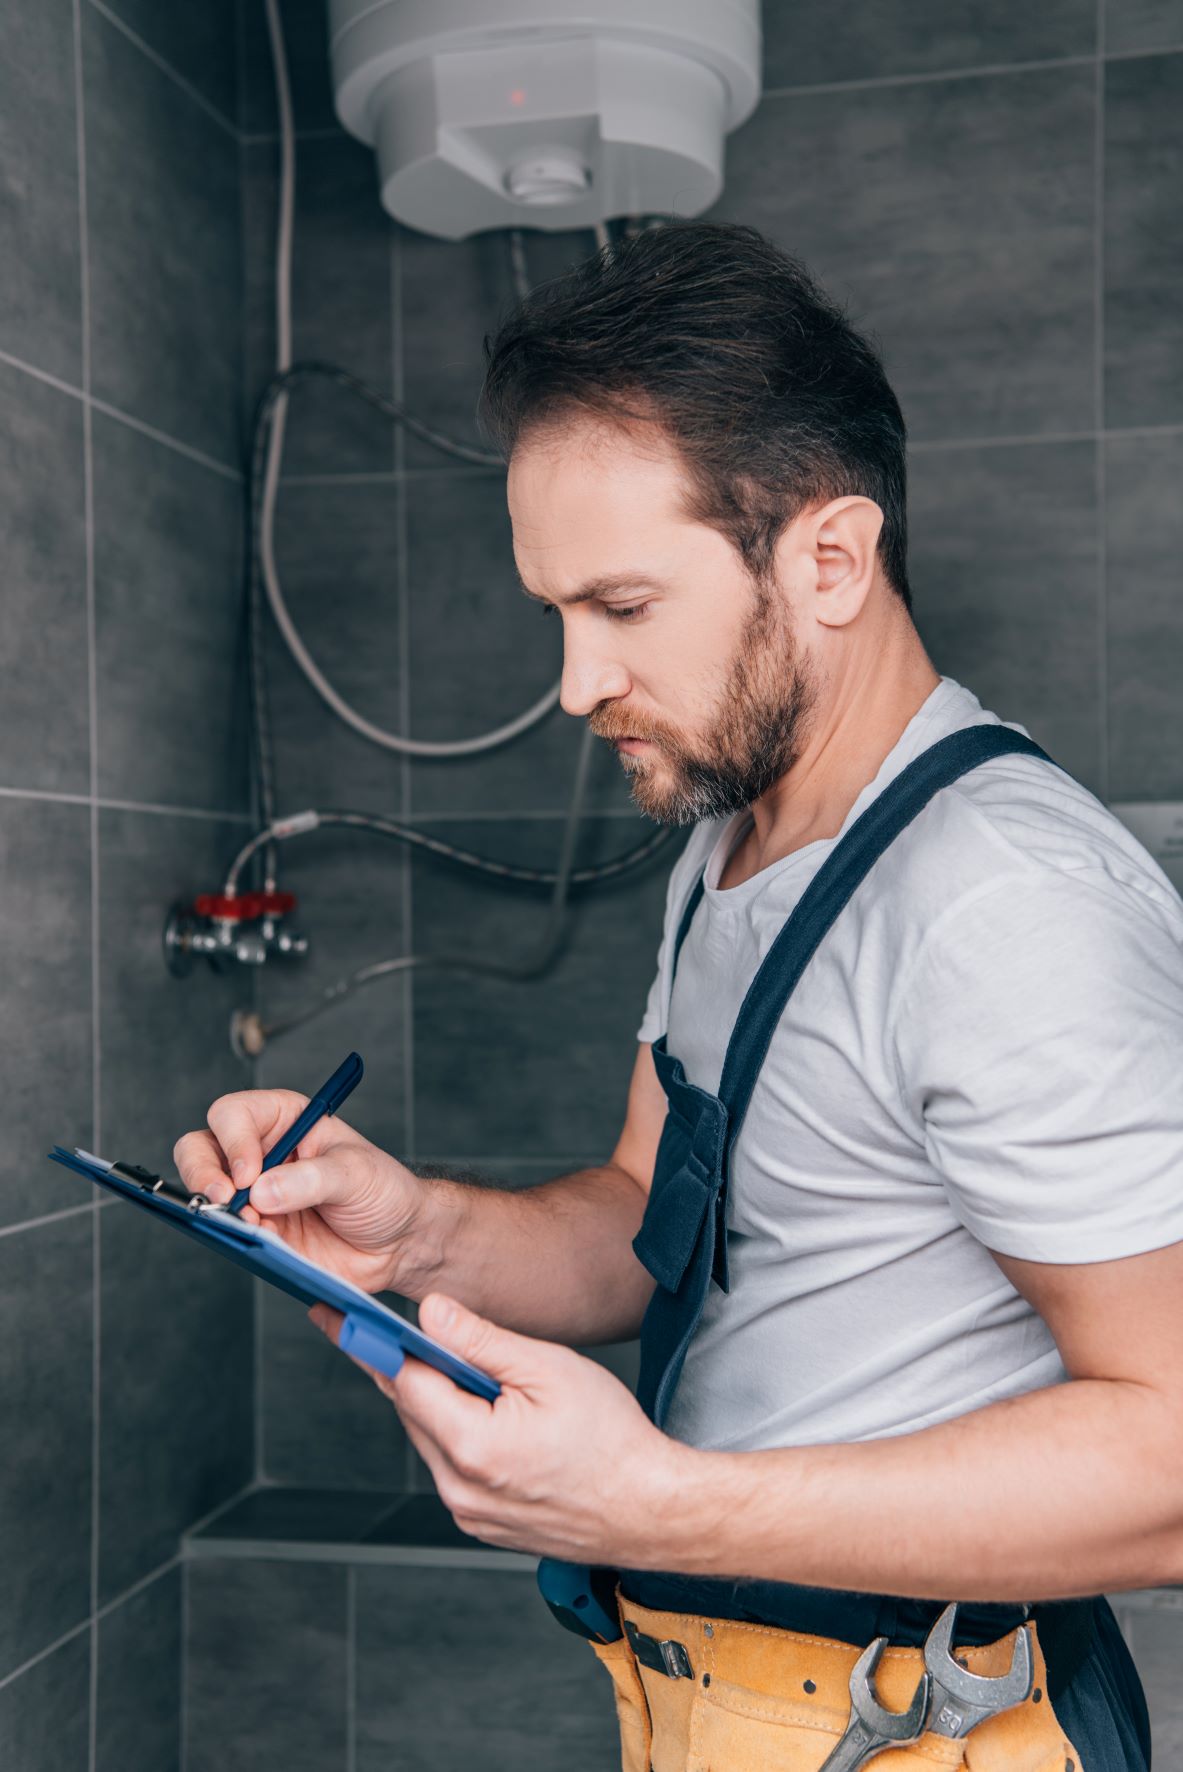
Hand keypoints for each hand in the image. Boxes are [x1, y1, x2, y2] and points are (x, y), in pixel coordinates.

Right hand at [173, 1089, 427, 1295]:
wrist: (398, 1242)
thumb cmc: (383, 1190)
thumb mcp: (356, 1173)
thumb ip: (311, 1179)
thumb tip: (262, 1191)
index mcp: (284, 1120)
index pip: (234, 1115)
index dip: (233, 1141)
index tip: (250, 1173)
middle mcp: (260, 1152)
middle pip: (200, 1148)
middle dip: (203, 1173)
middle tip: (224, 1199)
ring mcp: (254, 1194)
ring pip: (204, 1192)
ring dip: (217, 1210)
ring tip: (251, 1225)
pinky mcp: (257, 1231)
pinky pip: (226, 1233)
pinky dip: (233, 1238)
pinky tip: (260, 1241)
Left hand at [312, 1293, 691, 1566]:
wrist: (648, 1509)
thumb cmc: (612, 1439)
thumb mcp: (550, 1370)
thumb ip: (482, 1341)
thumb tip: (430, 1312)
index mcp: (473, 1447)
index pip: (405, 1382)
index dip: (373, 1343)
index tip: (335, 1317)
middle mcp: (459, 1488)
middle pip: (413, 1410)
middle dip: (408, 1367)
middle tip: (391, 1327)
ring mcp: (468, 1512)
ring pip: (431, 1438)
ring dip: (436, 1402)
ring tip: (464, 1370)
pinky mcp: (480, 1523)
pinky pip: (451, 1466)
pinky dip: (457, 1434)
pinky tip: (487, 1413)